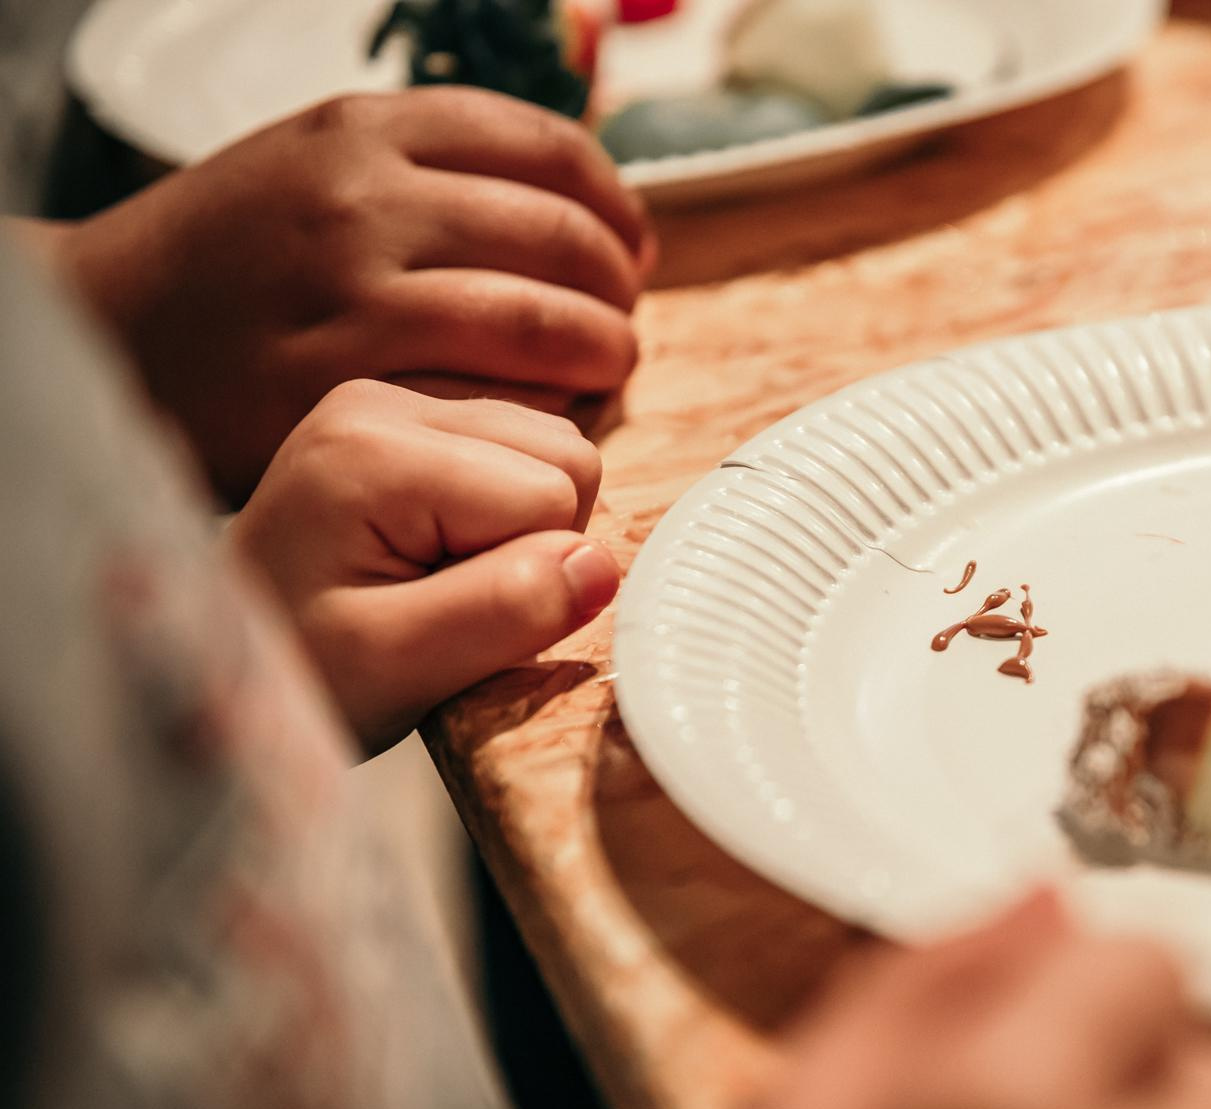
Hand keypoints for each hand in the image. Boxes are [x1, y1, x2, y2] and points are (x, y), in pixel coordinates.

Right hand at [55, 87, 651, 505]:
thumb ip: (426, 169)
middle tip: (621, 318)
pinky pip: (497, 387)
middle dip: (616, 283)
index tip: (631, 244)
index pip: (548, 147)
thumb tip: (568, 200)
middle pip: (561, 233)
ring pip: (544, 315)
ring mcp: (358, 285)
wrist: (111, 324)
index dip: (613, 203)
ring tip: (607, 365)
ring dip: (603, 346)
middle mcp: (366, 194)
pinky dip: (551, 399)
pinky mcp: (351, 375)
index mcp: (368, 128)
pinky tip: (560, 409)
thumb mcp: (316, 165)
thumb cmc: (231, 258)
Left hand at [229, 380, 618, 752]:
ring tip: (437, 580)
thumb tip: (599, 565)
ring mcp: (394, 402)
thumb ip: (501, 612)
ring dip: (525, 530)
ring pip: (555, 449)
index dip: (531, 575)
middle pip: (564, 455)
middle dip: (537, 543)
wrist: (224, 662)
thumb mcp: (396, 669)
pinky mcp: (409, 420)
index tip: (447, 617)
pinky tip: (437, 552)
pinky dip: (505, 514)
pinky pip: (523, 452)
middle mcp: (383, 400)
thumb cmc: (302, 674)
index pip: (551, 493)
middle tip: (446, 600)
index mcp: (373, 447)